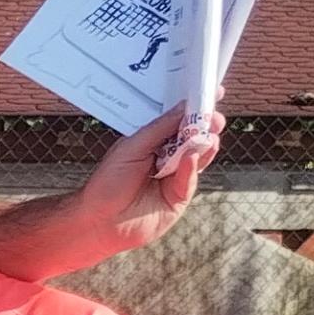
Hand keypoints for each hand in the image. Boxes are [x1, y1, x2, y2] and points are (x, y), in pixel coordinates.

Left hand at [77, 107, 225, 248]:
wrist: (99, 222)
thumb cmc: (108, 184)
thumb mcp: (132, 148)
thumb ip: (160, 129)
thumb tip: (184, 108)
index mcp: (153, 140)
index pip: (179, 120)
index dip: (194, 107)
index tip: (212, 92)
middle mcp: (167, 157)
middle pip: (193, 137)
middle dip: (206, 126)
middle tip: (215, 118)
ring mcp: (175, 177)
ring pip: (197, 157)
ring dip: (204, 145)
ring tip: (208, 135)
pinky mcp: (178, 197)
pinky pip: (189, 179)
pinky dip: (191, 168)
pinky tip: (191, 158)